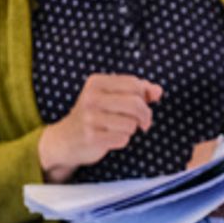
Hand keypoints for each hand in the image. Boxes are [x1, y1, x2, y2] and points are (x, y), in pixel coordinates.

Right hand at [39, 74, 162, 181]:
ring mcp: (90, 118)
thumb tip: (158, 91)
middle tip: (144, 122)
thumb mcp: (112, 96)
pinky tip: (112, 137)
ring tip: (121, 128)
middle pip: (136, 103)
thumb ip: (138, 91)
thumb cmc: (94, 115)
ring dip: (132, 129)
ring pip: (131, 123)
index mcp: (96, 82)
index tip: (143, 104)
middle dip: (145, 115)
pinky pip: (123, 138)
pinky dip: (123, 139)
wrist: (65, 139)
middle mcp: (91, 98)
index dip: (144, 96)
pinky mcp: (91, 137)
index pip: (134, 84)